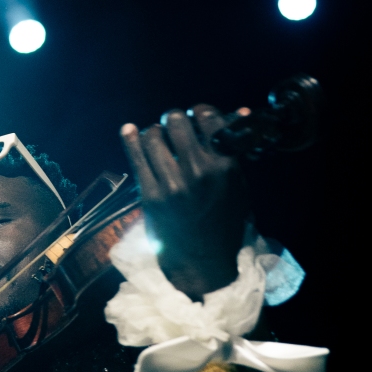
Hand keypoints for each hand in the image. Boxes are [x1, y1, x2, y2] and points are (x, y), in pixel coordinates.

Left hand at [120, 105, 249, 300]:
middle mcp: (198, 171)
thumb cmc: (224, 221)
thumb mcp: (238, 184)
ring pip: (153, 136)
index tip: (197, 115)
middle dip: (174, 119)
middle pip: (176, 121)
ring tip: (158, 138)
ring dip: (154, 133)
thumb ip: (234, 149)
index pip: (209, 118)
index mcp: (225, 166)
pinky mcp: (150, 195)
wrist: (203, 261)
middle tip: (174, 125)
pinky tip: (130, 130)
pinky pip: (135, 156)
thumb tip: (241, 110)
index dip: (200, 111)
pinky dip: (131, 139)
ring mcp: (171, 183)